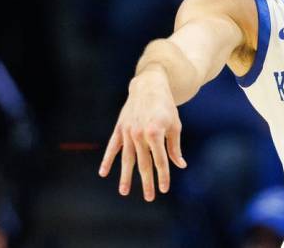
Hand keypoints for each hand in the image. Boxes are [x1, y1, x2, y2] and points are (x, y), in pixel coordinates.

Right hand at [98, 68, 186, 201]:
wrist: (149, 85)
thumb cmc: (165, 107)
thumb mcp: (174, 125)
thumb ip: (174, 147)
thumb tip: (180, 165)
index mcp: (155, 132)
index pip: (160, 160)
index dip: (163, 175)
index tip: (164, 189)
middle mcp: (140, 133)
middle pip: (143, 163)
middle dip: (147, 182)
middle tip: (149, 197)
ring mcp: (128, 131)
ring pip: (127, 159)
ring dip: (125, 176)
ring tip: (124, 192)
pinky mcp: (120, 128)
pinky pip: (112, 147)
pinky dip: (107, 160)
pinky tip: (103, 173)